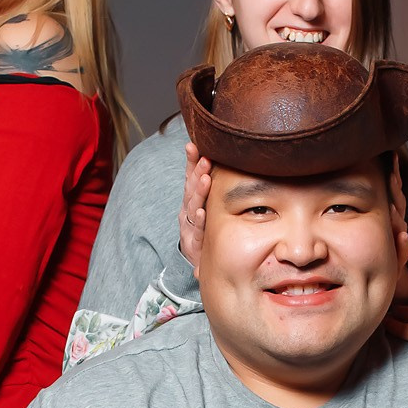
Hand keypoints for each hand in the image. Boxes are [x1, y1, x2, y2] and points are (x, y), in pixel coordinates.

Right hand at [180, 153, 211, 273]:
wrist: (198, 261)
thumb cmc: (204, 230)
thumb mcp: (206, 207)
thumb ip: (210, 188)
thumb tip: (220, 162)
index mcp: (191, 200)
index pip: (190, 177)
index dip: (191, 162)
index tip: (192, 145)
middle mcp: (188, 210)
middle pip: (191, 188)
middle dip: (197, 172)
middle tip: (205, 159)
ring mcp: (190, 225)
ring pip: (193, 206)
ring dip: (199, 192)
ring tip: (205, 179)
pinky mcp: (194, 242)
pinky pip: (198, 230)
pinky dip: (199, 221)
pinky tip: (202, 212)